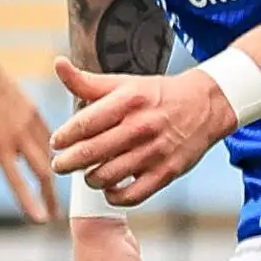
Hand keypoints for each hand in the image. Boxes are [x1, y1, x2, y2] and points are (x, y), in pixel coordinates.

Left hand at [0, 54, 56, 224]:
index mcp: (0, 144)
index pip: (18, 181)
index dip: (30, 203)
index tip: (41, 221)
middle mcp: (19, 135)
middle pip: (43, 171)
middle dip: (49, 196)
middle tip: (55, 216)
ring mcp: (29, 122)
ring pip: (49, 154)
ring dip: (53, 175)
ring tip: (55, 193)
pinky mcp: (33, 111)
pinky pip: (48, 136)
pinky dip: (53, 152)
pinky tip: (53, 159)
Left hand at [51, 56, 229, 209]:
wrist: (205, 106)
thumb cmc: (157, 95)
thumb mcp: (124, 83)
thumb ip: (88, 81)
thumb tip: (59, 65)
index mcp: (128, 101)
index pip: (84, 123)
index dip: (64, 136)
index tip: (56, 142)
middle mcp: (141, 126)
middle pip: (91, 153)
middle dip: (67, 163)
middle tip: (60, 165)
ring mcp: (154, 152)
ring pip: (107, 177)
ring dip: (89, 179)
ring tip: (87, 174)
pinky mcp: (166, 173)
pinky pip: (132, 195)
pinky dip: (114, 196)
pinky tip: (109, 188)